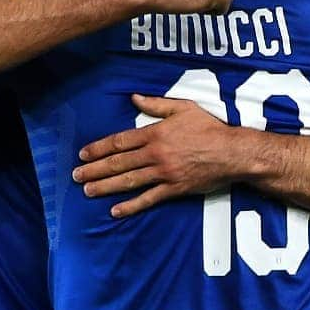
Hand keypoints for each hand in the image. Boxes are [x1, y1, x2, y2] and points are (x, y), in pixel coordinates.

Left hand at [72, 93, 233, 216]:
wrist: (232, 152)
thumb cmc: (210, 128)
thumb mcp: (184, 108)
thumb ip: (156, 105)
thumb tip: (134, 98)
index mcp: (155, 133)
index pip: (120, 142)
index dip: (99, 148)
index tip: (83, 154)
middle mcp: (155, 154)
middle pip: (119, 163)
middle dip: (95, 169)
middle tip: (76, 176)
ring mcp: (164, 173)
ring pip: (129, 180)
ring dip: (106, 186)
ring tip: (87, 191)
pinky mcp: (174, 189)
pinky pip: (149, 199)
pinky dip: (131, 205)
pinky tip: (115, 210)